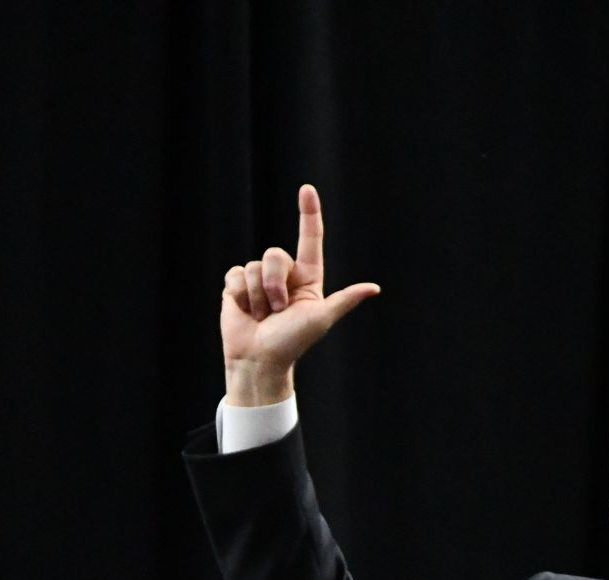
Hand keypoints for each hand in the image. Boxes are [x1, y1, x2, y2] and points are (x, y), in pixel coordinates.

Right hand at [220, 183, 379, 405]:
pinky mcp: (236, 287)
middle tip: (278, 310)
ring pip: (253, 266)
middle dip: (274, 283)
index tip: (307, 190)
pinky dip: (238, 294)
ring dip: (257, 296)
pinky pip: (234, 274)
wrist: (259, 360)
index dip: (308, 214)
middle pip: (275, 254)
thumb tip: (373, 288)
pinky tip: (244, 311)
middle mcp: (284, 275)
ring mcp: (258, 280)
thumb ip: (344, 300)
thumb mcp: (321, 319)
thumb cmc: (293, 343)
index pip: (310, 238)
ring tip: (262, 316)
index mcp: (307, 278)